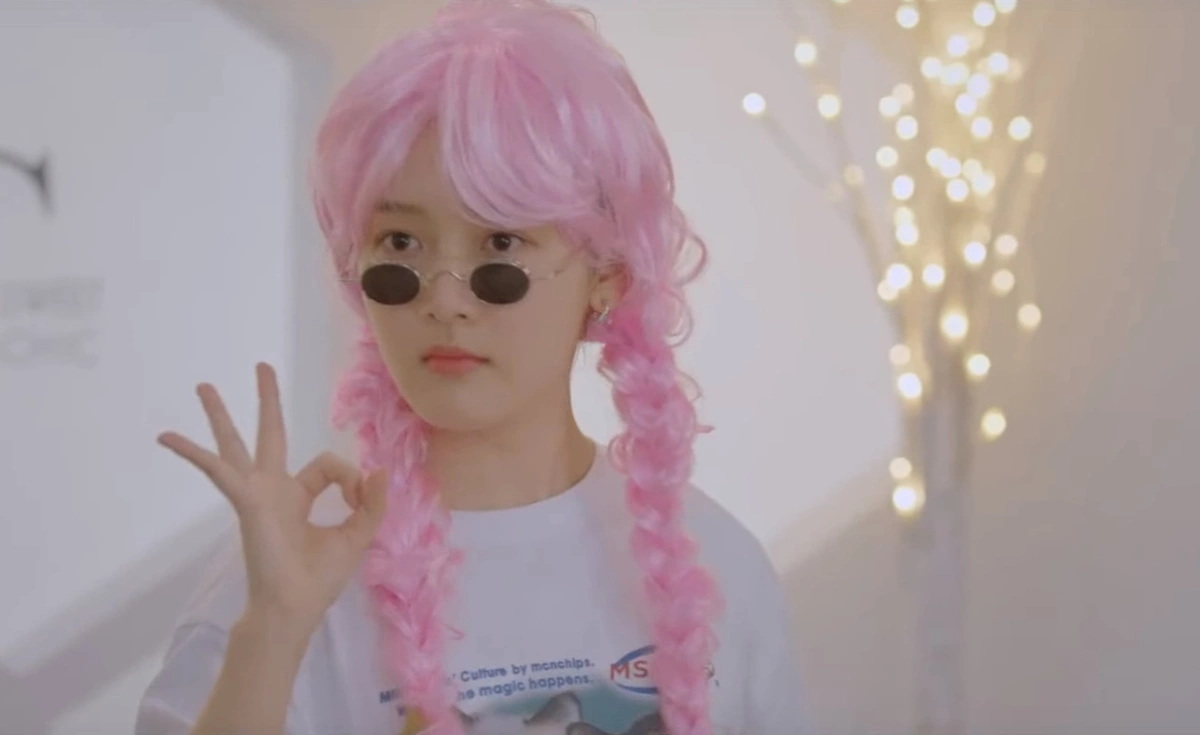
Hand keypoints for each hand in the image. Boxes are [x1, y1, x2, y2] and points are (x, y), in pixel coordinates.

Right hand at [158, 363, 385, 629]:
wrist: (294, 607)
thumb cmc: (320, 578)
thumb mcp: (357, 535)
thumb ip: (371, 503)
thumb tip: (379, 469)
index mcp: (299, 497)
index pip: (327, 466)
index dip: (351, 477)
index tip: (360, 497)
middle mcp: (274, 490)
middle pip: (270, 434)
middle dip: (267, 400)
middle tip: (262, 366)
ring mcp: (256, 494)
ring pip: (236, 444)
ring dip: (220, 414)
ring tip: (203, 386)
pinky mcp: (246, 501)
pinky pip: (218, 470)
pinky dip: (193, 454)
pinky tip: (166, 436)